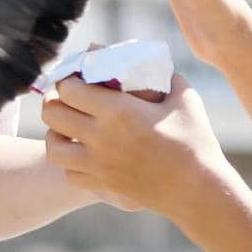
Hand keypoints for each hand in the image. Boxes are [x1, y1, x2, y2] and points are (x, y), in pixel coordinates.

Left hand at [42, 73, 234, 220]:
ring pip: (52, 147)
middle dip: (55, 102)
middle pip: (51, 113)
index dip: (67, 80)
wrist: (201, 192)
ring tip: (68, 129)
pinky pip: (68, 174)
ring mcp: (99, 164)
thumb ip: (164, 75)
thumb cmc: (195, 142)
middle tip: (67, 100)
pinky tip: (83, 155)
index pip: (68, 88)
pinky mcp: (103, 185)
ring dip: (56, 134)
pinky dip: (70, 164)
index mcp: (118, 111)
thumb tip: (149, 59)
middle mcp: (101, 137)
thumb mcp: (184, 99)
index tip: (76, 78)